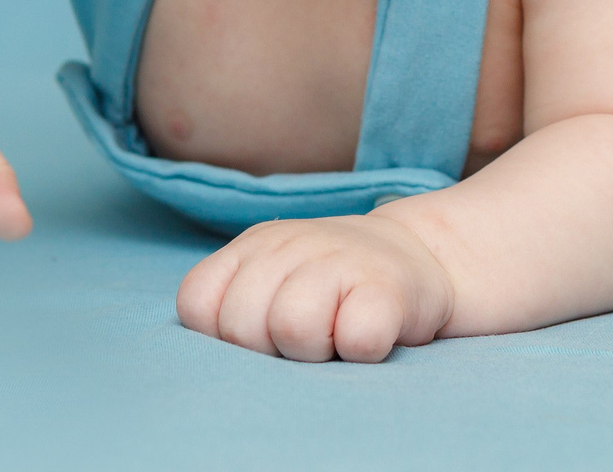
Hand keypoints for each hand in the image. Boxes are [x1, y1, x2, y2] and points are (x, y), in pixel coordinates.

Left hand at [176, 213, 454, 361]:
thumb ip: (231, 306)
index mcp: (252, 247)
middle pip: (241, 327)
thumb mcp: (270, 279)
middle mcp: (289, 244)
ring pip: (293, 328)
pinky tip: (369, 335)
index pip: (196, 304)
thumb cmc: (328, 285)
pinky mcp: (388, 288)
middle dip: (267, 348)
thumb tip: (213, 368)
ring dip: (314, 350)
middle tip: (305, 334)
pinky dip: (362, 349)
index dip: (221, 334)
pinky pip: (357, 337)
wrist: (416, 254)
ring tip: (335, 334)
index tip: (259, 331)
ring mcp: (340, 259)